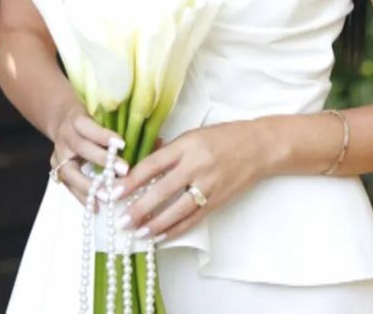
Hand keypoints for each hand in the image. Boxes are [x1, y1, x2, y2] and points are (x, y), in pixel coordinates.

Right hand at [50, 103, 129, 208]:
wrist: (63, 120)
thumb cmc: (92, 118)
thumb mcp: (104, 115)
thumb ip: (126, 126)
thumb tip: (159, 141)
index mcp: (76, 118)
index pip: (89, 126)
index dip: (104, 135)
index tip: (123, 144)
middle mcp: (65, 136)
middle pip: (82, 148)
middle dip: (102, 161)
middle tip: (123, 170)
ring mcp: (58, 155)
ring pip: (70, 172)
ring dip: (90, 186)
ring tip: (108, 196)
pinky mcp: (56, 170)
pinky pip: (68, 186)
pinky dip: (82, 197)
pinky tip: (96, 207)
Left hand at [114, 121, 262, 241]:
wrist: (258, 147)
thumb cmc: (223, 137)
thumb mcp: (193, 134)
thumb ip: (168, 150)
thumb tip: (140, 162)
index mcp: (187, 145)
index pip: (153, 164)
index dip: (131, 180)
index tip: (113, 192)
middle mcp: (196, 165)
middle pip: (162, 190)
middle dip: (139, 208)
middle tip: (121, 221)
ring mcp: (208, 185)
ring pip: (177, 210)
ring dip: (155, 224)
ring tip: (138, 233)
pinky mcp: (218, 200)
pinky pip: (193, 219)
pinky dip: (176, 230)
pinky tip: (161, 237)